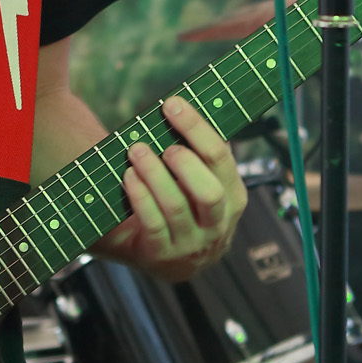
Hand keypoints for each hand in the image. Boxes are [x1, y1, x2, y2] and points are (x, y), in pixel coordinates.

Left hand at [97, 96, 247, 281]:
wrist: (162, 257)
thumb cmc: (180, 207)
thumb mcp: (199, 184)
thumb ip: (199, 155)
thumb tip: (182, 108)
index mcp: (232, 198)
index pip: (221, 158)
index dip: (196, 128)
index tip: (172, 105)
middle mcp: (217, 225)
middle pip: (209, 191)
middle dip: (183, 161)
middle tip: (162, 144)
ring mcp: (191, 244)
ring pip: (176, 206)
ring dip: (154, 173)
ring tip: (136, 151)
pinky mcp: (162, 256)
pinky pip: (153, 223)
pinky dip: (140, 196)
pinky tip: (129, 176)